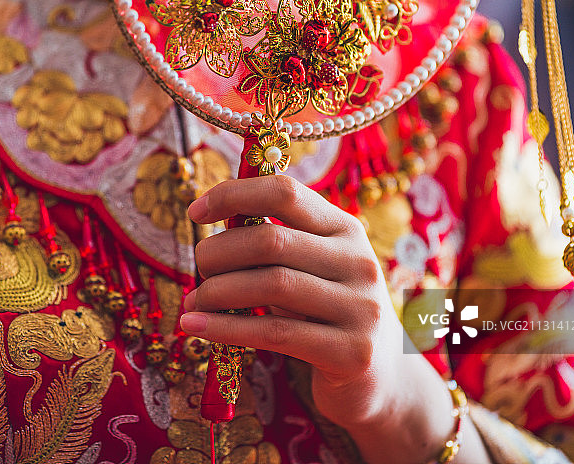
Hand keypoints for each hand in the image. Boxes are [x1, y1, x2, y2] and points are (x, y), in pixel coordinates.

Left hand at [181, 175, 489, 463]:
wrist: (380, 379)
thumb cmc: (326, 314)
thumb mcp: (311, 269)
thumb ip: (274, 246)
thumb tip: (210, 232)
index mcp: (345, 229)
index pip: (285, 193)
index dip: (235, 194)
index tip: (196, 212)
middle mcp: (358, 261)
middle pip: (272, 240)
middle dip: (219, 251)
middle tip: (198, 267)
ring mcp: (361, 307)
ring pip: (271, 285)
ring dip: (217, 292)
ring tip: (193, 302)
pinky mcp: (352, 352)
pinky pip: (275, 333)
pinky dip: (227, 328)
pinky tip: (196, 328)